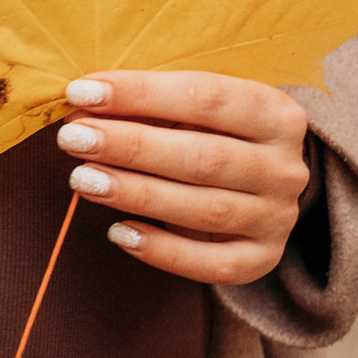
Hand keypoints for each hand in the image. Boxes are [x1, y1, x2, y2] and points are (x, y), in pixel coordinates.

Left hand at [56, 71, 312, 284]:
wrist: (259, 191)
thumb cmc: (212, 139)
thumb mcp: (192, 114)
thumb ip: (147, 110)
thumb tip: (82, 110)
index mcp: (277, 115)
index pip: (207, 97)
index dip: (141, 94)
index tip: (81, 92)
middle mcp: (285, 167)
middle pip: (205, 157)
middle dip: (131, 146)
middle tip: (72, 138)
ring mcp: (277, 217)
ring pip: (206, 210)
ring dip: (137, 194)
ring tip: (82, 179)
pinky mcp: (262, 259)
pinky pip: (213, 264)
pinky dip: (163, 251)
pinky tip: (118, 233)